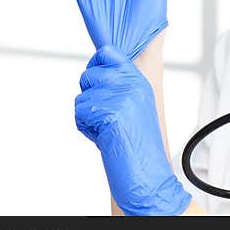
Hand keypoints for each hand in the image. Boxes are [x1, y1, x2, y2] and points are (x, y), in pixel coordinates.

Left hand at [74, 44, 191, 215]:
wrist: (149, 176)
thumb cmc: (138, 147)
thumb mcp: (134, 108)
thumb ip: (118, 87)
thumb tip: (93, 74)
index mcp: (139, 81)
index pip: (108, 53)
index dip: (95, 65)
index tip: (94, 84)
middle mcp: (132, 84)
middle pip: (89, 75)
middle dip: (88, 98)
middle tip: (104, 118)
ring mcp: (122, 97)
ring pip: (81, 98)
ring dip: (87, 118)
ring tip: (106, 131)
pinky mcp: (111, 112)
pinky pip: (80, 114)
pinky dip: (86, 129)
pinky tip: (103, 138)